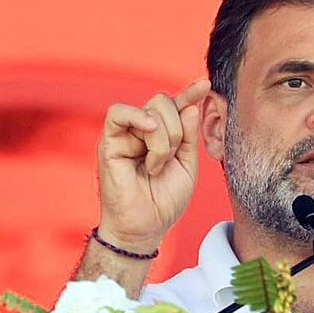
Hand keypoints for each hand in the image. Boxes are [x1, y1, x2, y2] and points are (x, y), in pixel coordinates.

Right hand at [95, 77, 210, 251]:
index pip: (175, 105)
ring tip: (156, 165)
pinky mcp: (108, 142)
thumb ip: (190, 136)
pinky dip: (138, 117)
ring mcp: (125, 135)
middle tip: (171, 158)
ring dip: (163, 138)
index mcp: (161, 135)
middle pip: (163, 102)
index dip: (190, 93)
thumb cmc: (164, 201)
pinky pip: (118, 113)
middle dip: (177, 130)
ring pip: (150, 109)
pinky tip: (149, 131)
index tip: (205, 85)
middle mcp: (141, 131)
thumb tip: (190, 105)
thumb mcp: (187, 166)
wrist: (145, 227)